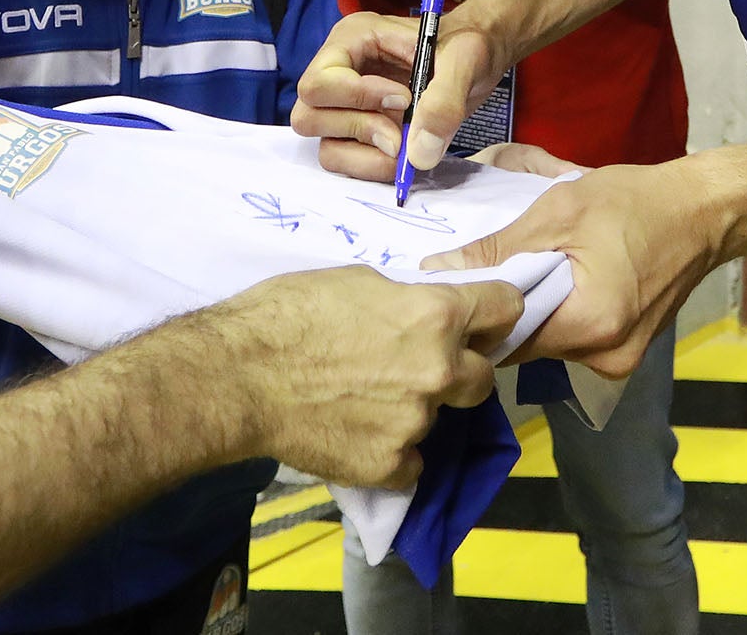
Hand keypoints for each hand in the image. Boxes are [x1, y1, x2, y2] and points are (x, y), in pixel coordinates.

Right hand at [184, 266, 519, 486]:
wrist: (240, 376)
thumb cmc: (288, 312)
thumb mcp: (357, 280)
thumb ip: (404, 301)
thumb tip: (418, 313)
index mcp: (436, 314)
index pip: (506, 307)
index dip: (495, 311)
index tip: (484, 318)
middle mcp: (439, 370)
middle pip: (484, 375)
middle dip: (461, 369)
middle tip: (422, 366)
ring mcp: (418, 423)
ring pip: (439, 418)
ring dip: (416, 408)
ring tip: (367, 400)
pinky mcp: (391, 465)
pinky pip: (410, 460)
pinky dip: (392, 450)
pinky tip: (358, 433)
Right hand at [290, 11, 510, 181]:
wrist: (479, 61)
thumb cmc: (467, 47)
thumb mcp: (465, 60)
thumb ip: (444, 100)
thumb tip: (418, 153)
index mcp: (352, 39)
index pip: (321, 81)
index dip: (358, 98)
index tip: (404, 99)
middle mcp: (339, 72)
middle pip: (309, 116)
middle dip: (359, 129)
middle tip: (400, 132)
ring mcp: (345, 106)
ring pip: (325, 145)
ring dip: (366, 154)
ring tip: (405, 145)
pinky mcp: (358, 133)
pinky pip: (344, 162)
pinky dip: (372, 166)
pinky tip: (404, 153)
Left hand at [430, 162, 725, 377]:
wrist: (704, 212)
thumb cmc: (634, 202)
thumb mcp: (559, 212)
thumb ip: (498, 248)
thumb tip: (438, 270)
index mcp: (590, 326)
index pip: (507, 339)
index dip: (477, 312)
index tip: (452, 288)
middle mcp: (605, 357)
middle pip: (528, 344)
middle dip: (501, 311)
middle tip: (479, 273)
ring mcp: (620, 360)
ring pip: (549, 342)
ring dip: (531, 311)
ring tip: (517, 270)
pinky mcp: (626, 351)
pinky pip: (574, 337)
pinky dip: (557, 311)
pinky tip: (554, 278)